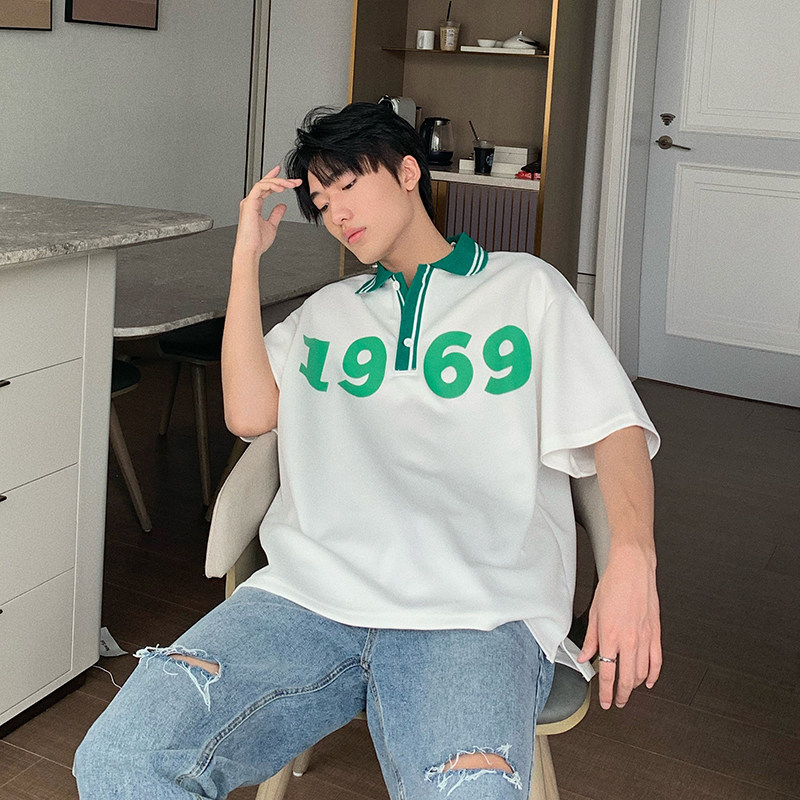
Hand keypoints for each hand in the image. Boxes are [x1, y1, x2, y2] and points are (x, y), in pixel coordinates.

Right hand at [234, 166, 302, 260]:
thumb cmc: (257, 242)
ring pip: (263, 183)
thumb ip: (276, 214)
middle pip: (266, 184)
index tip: (284, 174)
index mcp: (254, 205)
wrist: (250, 250)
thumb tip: (282, 206)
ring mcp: (249, 201)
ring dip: (279, 182)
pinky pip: (260, 188)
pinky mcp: (249, 203)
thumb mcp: (272, 225)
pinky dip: (271, 185)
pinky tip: (282, 188)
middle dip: (281, 179)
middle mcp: (251, 202)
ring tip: (291, 185)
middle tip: (294, 181)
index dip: (274, 179)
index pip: (265, 188)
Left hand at [578, 541, 661, 708]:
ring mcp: (644, 638)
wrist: (633, 570)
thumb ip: (590, 639)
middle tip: (618, 702)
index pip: (607, 674)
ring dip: (636, 686)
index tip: (605, 701)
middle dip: (622, 696)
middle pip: (627, 679)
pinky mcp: (656, 633)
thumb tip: (585, 656)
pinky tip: (649, 680)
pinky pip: (657, 661)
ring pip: (643, 674)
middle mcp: (628, 640)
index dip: (606, 692)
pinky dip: (654, 675)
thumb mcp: (594, 612)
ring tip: (629, 689)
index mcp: (609, 636)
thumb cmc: (613, 585)